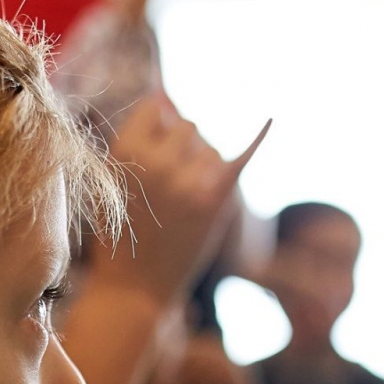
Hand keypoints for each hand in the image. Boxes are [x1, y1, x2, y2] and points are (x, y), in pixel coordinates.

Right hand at [99, 97, 269, 307]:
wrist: (134, 289)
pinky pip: (239, 158)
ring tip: (183, 202)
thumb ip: (138, 137)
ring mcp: (187, 180)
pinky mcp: (213, 201)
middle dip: (183, 148)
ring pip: (210, 148)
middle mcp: (157, 160)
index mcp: (123, 150)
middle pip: (188, 127)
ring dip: (203, 166)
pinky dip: (258, 136)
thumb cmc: (120, 234)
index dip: (158, 126)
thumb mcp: (111, 181)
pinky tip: (272, 117)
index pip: (156, 108)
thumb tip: (165, 94)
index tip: (155, 150)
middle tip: (172, 186)